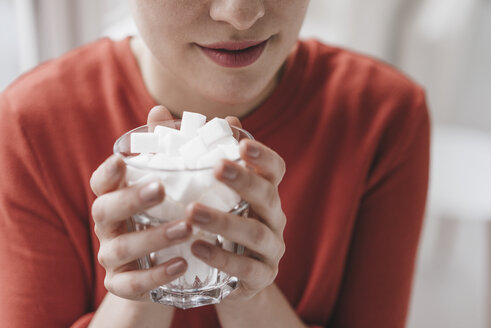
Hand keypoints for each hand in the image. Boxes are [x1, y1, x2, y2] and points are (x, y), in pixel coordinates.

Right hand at [90, 106, 191, 300]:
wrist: (163, 265)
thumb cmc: (165, 215)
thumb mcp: (171, 185)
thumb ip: (171, 152)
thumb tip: (175, 112)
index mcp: (116, 197)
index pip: (101, 182)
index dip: (108, 172)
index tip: (121, 160)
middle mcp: (108, 225)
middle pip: (105, 210)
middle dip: (130, 199)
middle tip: (160, 189)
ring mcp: (112, 256)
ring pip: (121, 248)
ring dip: (153, 236)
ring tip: (186, 228)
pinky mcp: (122, 284)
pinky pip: (133, 283)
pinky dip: (156, 274)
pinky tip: (182, 263)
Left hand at [186, 118, 286, 301]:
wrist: (225, 277)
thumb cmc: (214, 223)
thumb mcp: (203, 190)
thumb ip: (184, 152)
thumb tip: (158, 111)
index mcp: (263, 193)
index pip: (275, 169)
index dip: (263, 155)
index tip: (243, 143)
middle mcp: (273, 217)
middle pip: (268, 196)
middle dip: (245, 181)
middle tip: (217, 168)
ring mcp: (270, 249)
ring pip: (256, 233)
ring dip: (226, 221)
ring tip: (193, 212)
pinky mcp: (260, 277)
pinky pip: (246, 269)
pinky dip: (222, 258)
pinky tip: (197, 247)